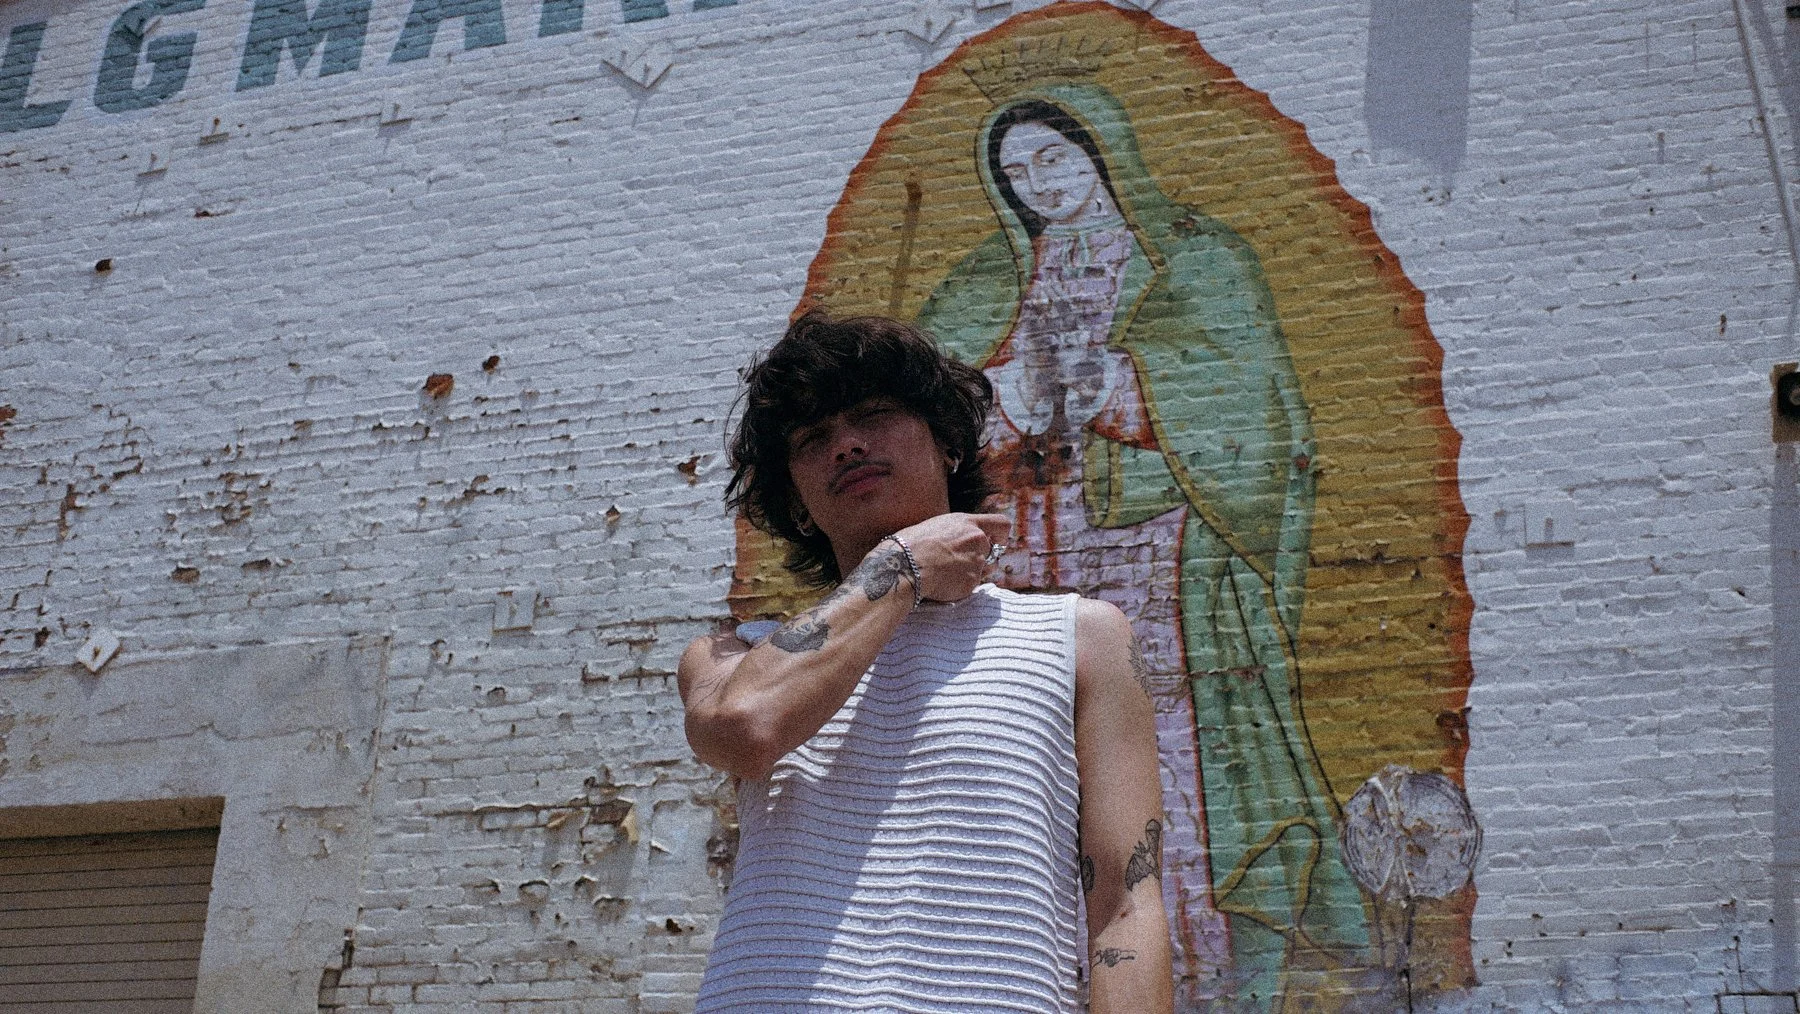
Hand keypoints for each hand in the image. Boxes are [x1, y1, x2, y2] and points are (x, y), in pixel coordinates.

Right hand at [891, 512, 1011, 602]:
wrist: (905, 565)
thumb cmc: (912, 544)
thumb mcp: (936, 526)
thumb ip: (956, 532)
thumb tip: (957, 540)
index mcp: (968, 523)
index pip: (1001, 524)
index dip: (1000, 535)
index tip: (995, 542)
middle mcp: (978, 540)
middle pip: (991, 551)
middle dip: (979, 558)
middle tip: (956, 563)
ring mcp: (977, 562)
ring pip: (982, 570)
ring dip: (969, 572)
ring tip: (945, 573)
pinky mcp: (972, 582)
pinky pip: (970, 585)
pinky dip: (959, 586)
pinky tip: (941, 583)